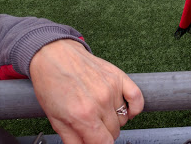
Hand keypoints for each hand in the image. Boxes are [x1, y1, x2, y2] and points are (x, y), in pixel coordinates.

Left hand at [29, 39, 143, 143]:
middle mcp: (101, 102)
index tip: (95, 142)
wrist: (55, 56)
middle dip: (103, 134)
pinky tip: (126, 110)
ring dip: (114, 120)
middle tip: (92, 127)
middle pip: (114, 132)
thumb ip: (73, 140)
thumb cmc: (52, 85)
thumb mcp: (55, 120)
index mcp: (83, 115)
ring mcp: (112, 88)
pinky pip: (137, 98)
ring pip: (123, 118)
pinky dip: (135, 108)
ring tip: (101, 113)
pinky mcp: (119, 77)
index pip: (104, 143)